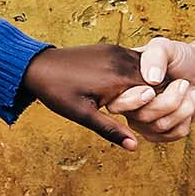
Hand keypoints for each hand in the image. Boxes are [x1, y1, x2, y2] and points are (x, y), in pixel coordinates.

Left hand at [21, 43, 146, 149]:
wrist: (38, 66)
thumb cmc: (57, 92)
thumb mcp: (83, 115)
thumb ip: (111, 129)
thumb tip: (134, 147)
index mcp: (118, 77)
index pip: (155, 91)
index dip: (157, 106)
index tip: (149, 119)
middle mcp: (121, 60)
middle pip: (155, 79)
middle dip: (154, 96)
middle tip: (144, 113)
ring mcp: (116, 51)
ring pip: (146, 69)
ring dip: (146, 85)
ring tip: (137, 102)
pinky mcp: (111, 48)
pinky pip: (134, 61)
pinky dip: (137, 75)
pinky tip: (127, 89)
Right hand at [105, 36, 194, 142]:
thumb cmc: (178, 58)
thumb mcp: (165, 46)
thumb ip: (155, 55)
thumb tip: (151, 79)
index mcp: (121, 85)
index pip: (116, 103)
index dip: (133, 100)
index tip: (152, 89)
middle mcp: (127, 106)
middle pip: (142, 116)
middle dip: (169, 101)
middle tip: (183, 83)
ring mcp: (142, 122)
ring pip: (160, 126)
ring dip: (182, 106)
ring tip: (187, 88)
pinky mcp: (159, 133)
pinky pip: (173, 133)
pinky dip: (187, 117)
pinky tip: (187, 102)